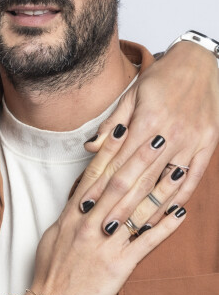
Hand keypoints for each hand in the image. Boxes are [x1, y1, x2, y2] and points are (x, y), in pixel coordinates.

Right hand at [28, 124, 186, 294]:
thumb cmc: (52, 265)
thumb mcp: (56, 231)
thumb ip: (72, 208)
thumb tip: (84, 189)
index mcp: (73, 213)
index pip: (94, 173)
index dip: (110, 149)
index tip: (123, 127)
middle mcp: (90, 223)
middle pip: (119, 185)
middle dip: (139, 160)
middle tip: (157, 137)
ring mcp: (106, 243)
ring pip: (136, 210)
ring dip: (159, 188)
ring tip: (177, 169)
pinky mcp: (119, 265)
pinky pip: (146, 243)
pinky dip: (165, 227)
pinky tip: (181, 212)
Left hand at [83, 40, 218, 216]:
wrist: (198, 65)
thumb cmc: (161, 78)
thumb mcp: (131, 95)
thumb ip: (112, 125)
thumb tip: (90, 149)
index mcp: (147, 121)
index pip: (119, 162)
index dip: (102, 185)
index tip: (88, 203)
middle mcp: (170, 135)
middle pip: (140, 178)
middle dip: (120, 205)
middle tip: (103, 227)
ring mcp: (191, 143)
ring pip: (166, 184)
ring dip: (146, 209)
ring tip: (129, 229)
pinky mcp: (207, 147)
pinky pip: (192, 179)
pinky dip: (178, 198)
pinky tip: (164, 214)